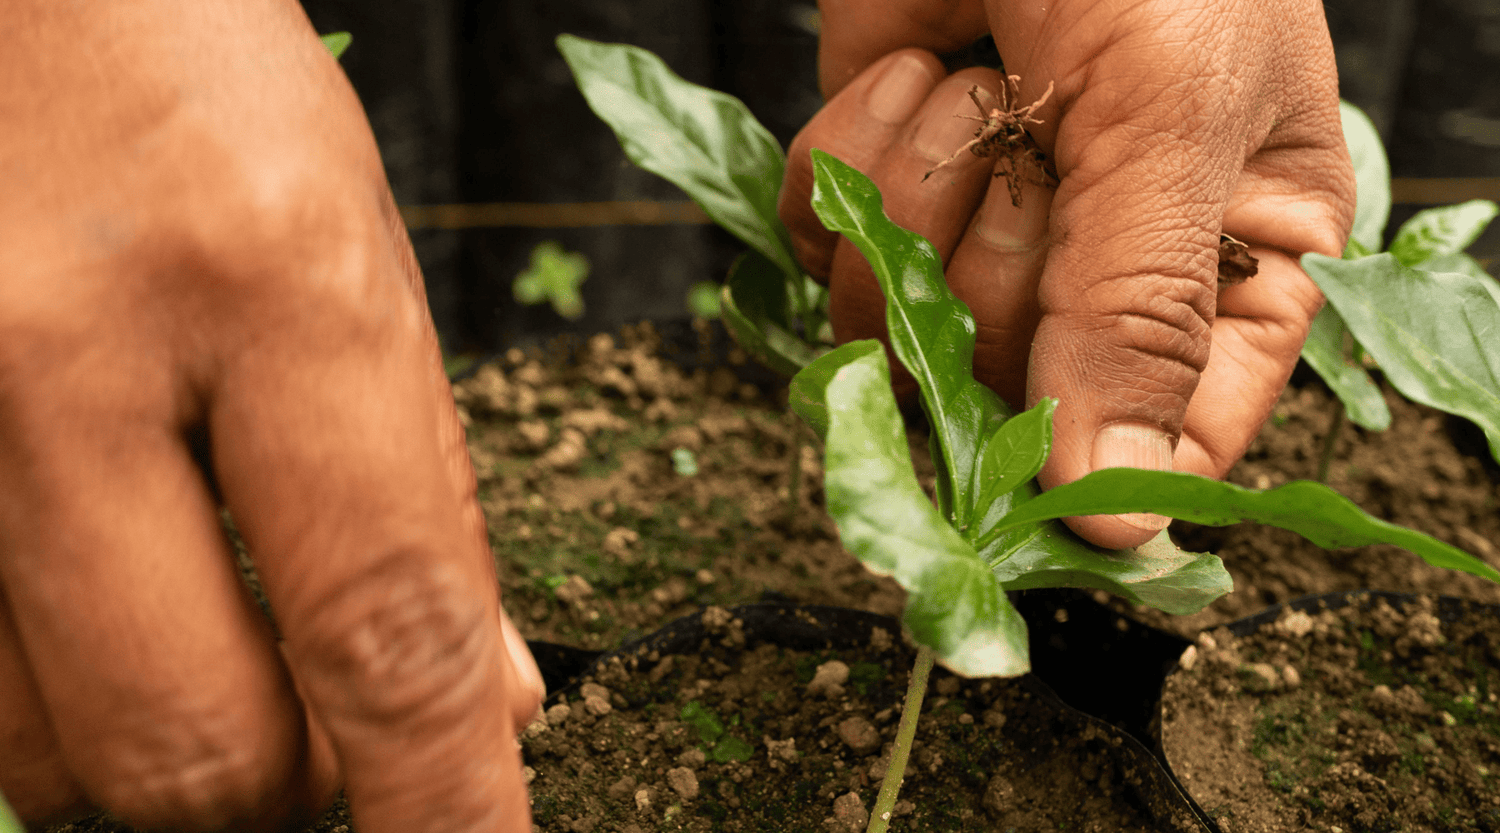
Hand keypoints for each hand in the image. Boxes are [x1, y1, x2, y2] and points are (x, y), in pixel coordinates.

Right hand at [0, 2, 542, 829]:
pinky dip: (56, 704)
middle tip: (333, 734)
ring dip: (168, 753)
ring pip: (53, 756)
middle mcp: (60, 359)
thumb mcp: (364, 258)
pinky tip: (109, 609)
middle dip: (291, 788)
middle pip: (195, 743)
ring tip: (216, 643)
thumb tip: (488, 704)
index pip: (385, 626)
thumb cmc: (203, 97)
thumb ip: (425, 492)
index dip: (446, 801)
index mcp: (268, 283)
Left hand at [780, 0, 1354, 548]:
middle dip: (1002, 258)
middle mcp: (1107, 269)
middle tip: (1036, 149)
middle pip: (1012, 389)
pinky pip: (824, 245)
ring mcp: (984, 229)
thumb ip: (1144, 315)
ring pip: (900, 326)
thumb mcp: (1176, 118)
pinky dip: (846, 152)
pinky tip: (912, 68)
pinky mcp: (882, 186)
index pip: (1176, 441)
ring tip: (976, 82)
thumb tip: (1122, 511)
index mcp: (1237, 264)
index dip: (1098, 470)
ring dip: (919, 191)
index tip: (1031, 484)